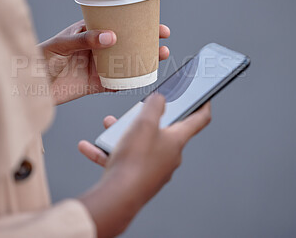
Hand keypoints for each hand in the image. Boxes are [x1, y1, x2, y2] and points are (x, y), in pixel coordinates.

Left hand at [38, 20, 169, 104]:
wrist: (29, 86)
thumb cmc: (39, 58)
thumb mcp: (60, 44)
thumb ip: (84, 40)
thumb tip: (111, 37)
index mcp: (89, 32)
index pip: (117, 23)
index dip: (137, 22)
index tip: (155, 22)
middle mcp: (97, 48)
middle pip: (127, 42)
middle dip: (147, 40)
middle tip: (162, 40)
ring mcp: (98, 66)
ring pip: (126, 62)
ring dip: (144, 60)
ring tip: (159, 57)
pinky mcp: (95, 84)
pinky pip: (117, 83)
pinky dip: (129, 82)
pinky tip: (142, 78)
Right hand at [78, 94, 210, 237]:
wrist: (118, 197)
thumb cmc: (135, 161)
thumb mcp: (145, 122)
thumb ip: (154, 105)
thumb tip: (160, 99)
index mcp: (177, 140)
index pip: (198, 120)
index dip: (202, 105)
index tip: (203, 98)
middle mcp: (168, 155)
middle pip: (162, 130)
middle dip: (146, 118)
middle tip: (137, 111)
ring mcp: (153, 168)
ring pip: (140, 144)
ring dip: (123, 133)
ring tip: (109, 127)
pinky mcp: (137, 177)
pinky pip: (124, 159)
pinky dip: (109, 152)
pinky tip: (92, 147)